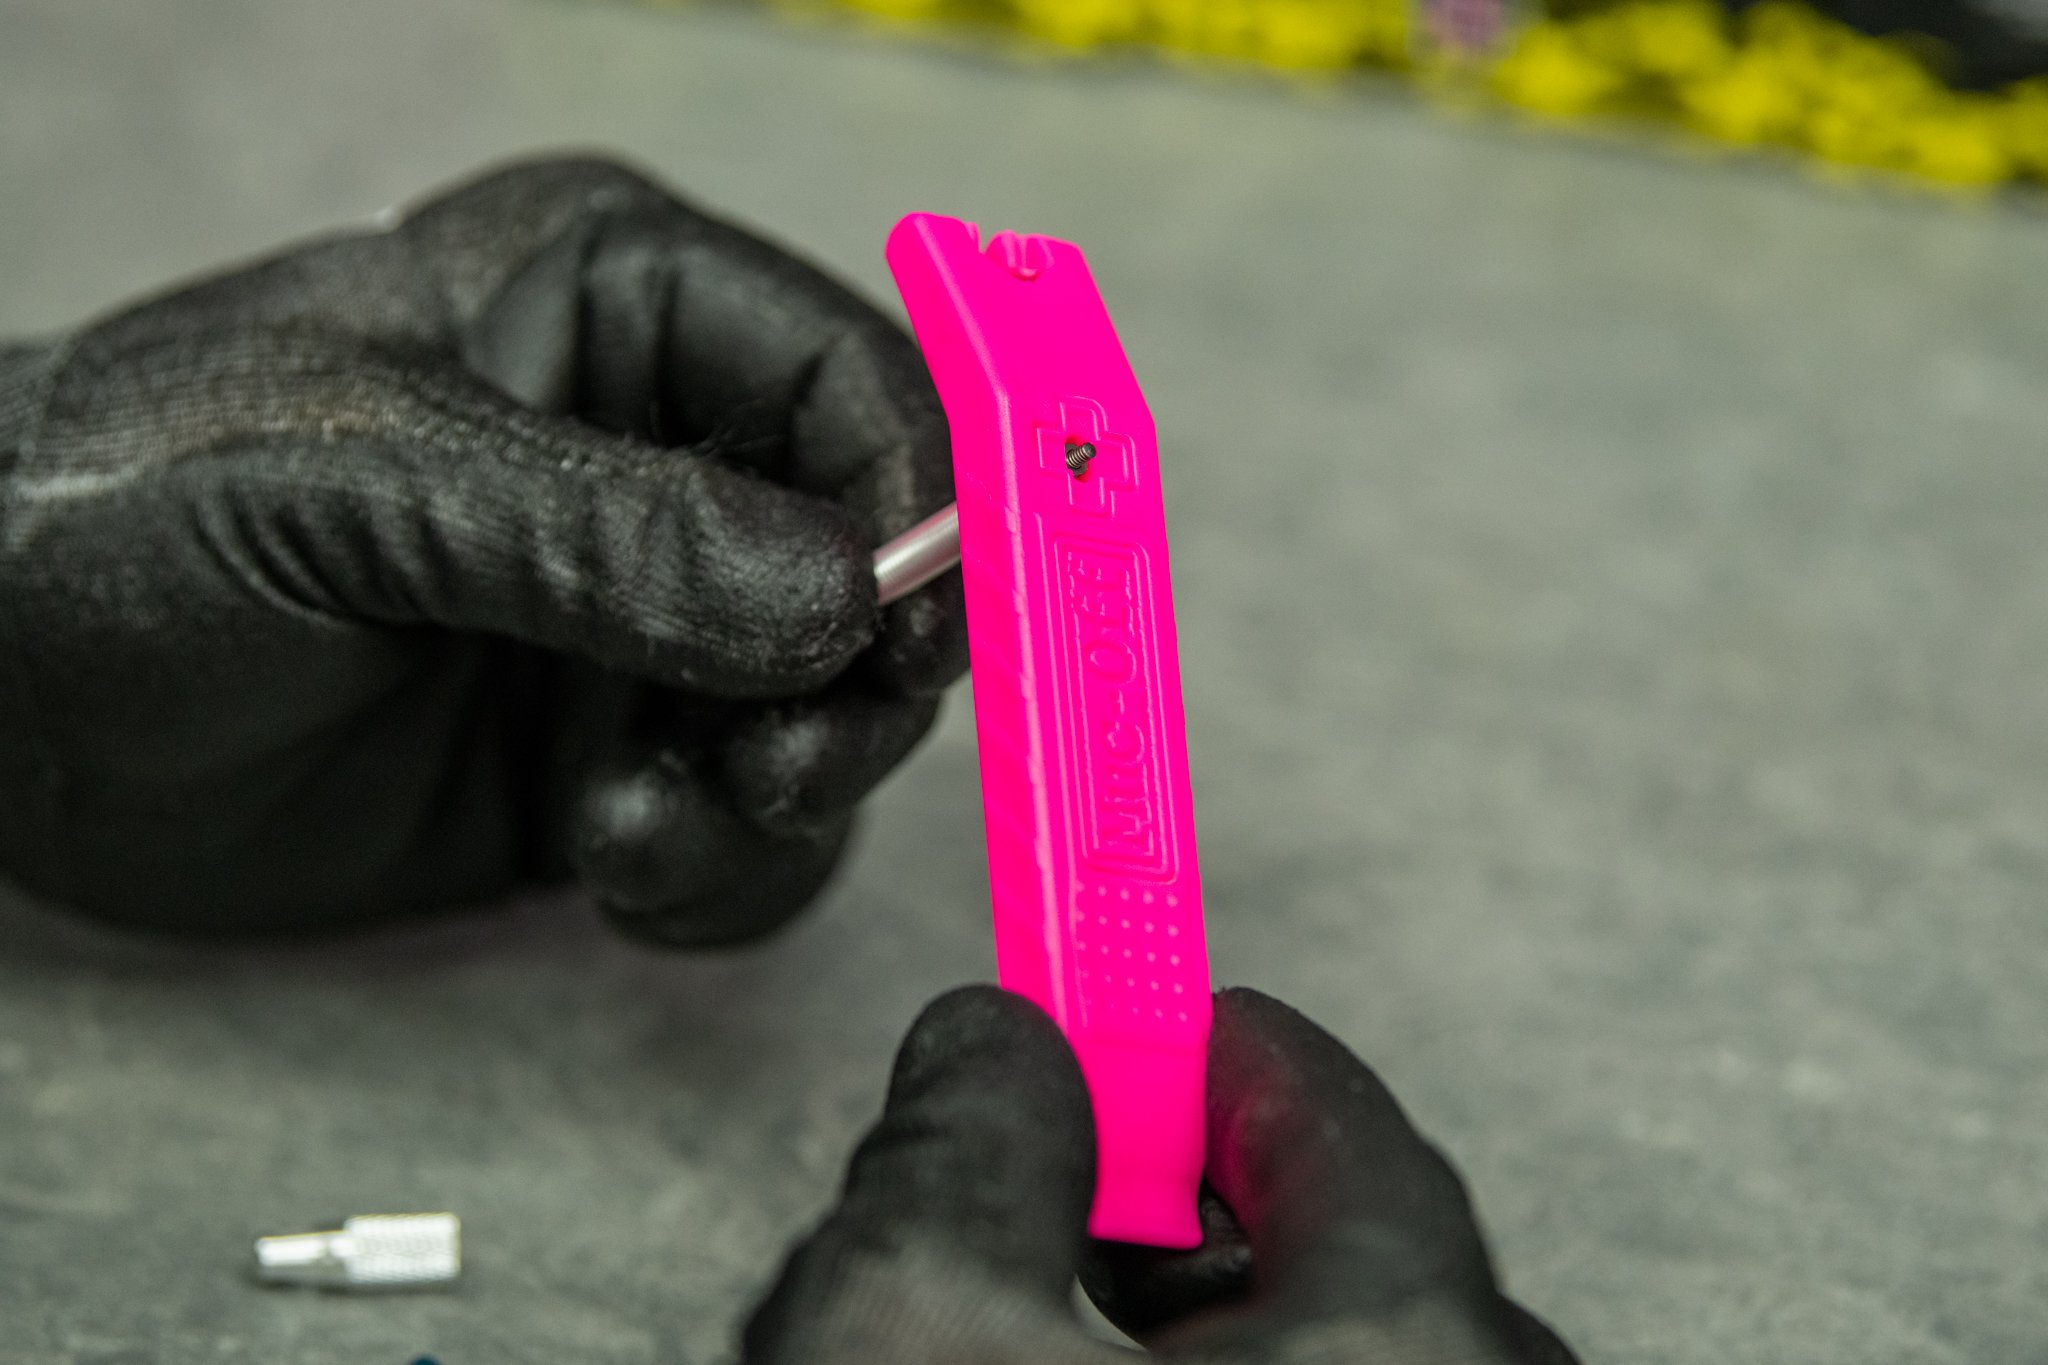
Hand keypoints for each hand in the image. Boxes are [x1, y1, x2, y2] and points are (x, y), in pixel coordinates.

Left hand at [0, 156, 963, 941]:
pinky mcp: (614, 754)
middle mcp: (658, 458)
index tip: (900, 631)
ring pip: (830, 714)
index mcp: (611, 306)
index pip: (852, 379)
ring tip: (630, 824)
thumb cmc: (111, 519)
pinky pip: (754, 828)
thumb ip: (603, 533)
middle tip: (775, 763)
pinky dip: (720, 868)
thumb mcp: (349, 484)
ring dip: (772, 793)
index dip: (913, 503)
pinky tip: (610, 862)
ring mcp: (644, 622)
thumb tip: (841, 597)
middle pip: (877, 566)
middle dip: (850, 682)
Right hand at [744, 986, 1579, 1364]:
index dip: (1179, 1018)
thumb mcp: (910, 1340)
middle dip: (1174, 1205)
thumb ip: (965, 1150)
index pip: (1321, 1104)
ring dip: (1190, 1330)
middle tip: (1052, 1209)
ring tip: (1039, 1350)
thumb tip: (995, 1051)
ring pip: (1329, 1364)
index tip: (1128, 966)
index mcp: (1407, 1357)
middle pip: (1344, 1245)